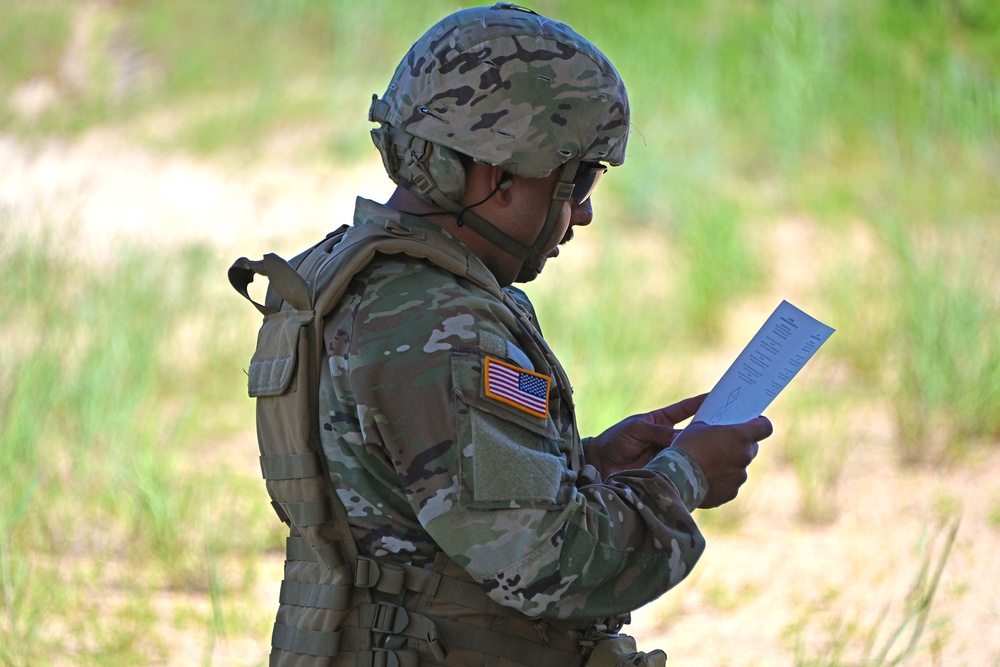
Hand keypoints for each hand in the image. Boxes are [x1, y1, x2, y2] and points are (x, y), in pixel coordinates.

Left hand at [587, 394, 708, 477]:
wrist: (600, 464)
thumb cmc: (615, 440)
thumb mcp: (636, 429)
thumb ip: (659, 432)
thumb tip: (684, 439)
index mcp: (661, 421)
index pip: (685, 409)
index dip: (700, 402)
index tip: (717, 396)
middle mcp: (668, 437)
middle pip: (692, 432)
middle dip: (707, 428)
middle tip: (726, 425)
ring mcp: (669, 455)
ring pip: (689, 452)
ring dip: (701, 451)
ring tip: (720, 448)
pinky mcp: (667, 471)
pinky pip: (682, 469)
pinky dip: (691, 469)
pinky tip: (704, 468)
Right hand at [672, 415, 772, 508]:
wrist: (677, 478)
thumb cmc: (686, 447)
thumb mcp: (697, 428)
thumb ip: (713, 428)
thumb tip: (716, 429)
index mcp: (740, 436)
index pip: (765, 427)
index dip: (760, 424)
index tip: (753, 423)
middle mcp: (745, 456)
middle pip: (751, 448)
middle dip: (740, 446)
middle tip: (723, 444)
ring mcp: (740, 477)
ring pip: (739, 467)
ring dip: (729, 465)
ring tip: (707, 465)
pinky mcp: (731, 493)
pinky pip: (730, 484)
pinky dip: (721, 481)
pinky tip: (704, 479)